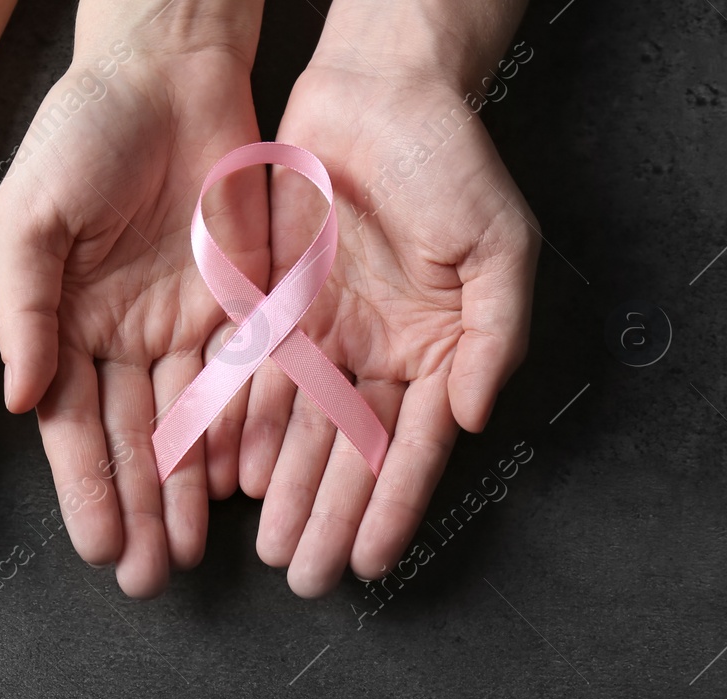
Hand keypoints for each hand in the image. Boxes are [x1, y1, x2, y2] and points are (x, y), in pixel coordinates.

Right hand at [0, 40, 269, 597]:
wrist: (170, 68)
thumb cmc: (83, 130)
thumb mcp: (31, 214)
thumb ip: (25, 308)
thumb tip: (20, 402)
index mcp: (62, 324)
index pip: (71, 425)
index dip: (85, 488)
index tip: (99, 548)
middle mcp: (121, 337)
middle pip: (130, 441)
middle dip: (139, 511)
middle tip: (149, 578)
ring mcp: (184, 326)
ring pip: (187, 427)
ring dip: (186, 493)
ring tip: (190, 554)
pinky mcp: (244, 304)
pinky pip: (243, 383)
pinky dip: (240, 434)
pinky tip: (237, 487)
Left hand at [234, 63, 537, 595]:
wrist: (378, 92)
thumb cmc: (451, 161)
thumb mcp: (498, 248)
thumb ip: (492, 338)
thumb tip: (471, 419)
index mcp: (434, 352)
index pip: (412, 449)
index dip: (392, 509)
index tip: (370, 564)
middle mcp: (374, 356)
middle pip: (348, 455)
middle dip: (327, 518)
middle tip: (304, 576)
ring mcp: (321, 336)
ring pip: (296, 431)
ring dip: (282, 491)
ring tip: (268, 547)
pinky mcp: (270, 307)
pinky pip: (250, 379)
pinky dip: (239, 428)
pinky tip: (228, 477)